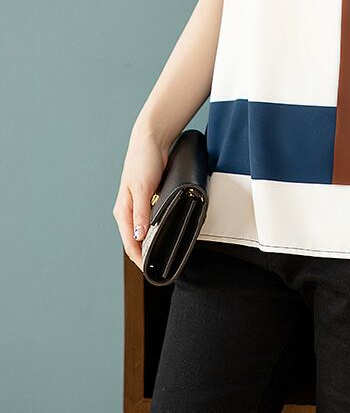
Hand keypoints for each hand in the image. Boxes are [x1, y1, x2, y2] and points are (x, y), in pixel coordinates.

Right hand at [112, 129, 169, 270]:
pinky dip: (155, 230)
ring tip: (162, 256)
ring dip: (150, 243)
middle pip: (135, 241)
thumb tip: (139, 236)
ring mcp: (137, 206)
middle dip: (145, 255)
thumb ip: (141, 213)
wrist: (150, 141)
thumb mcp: (143, 188)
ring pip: (142, 232)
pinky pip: (149, 221)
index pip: (130, 242)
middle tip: (159, 268)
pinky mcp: (147, 200)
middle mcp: (128, 211)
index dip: (139, 258)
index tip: (150, 271)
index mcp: (123, 211)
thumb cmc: (143, 161)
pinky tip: (164, 234)